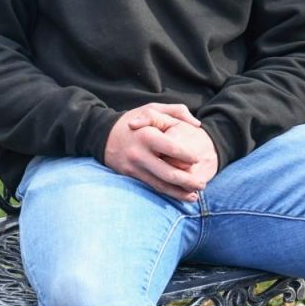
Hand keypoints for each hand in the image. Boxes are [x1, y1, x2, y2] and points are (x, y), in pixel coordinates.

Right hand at [104, 103, 218, 201]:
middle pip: (168, 173)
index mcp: (147, 135)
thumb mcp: (153, 109)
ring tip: (195, 196)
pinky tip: (181, 196)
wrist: (102, 134)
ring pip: (161, 185)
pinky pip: (152, 187)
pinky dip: (168, 193)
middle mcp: (139, 154)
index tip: (198, 159)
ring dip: (179, 192)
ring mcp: (134, 167)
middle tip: (202, 184)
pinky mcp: (130, 176)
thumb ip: (177, 111)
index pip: (172, 149)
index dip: (188, 156)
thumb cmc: (133, 121)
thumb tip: (197, 124)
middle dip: (188, 181)